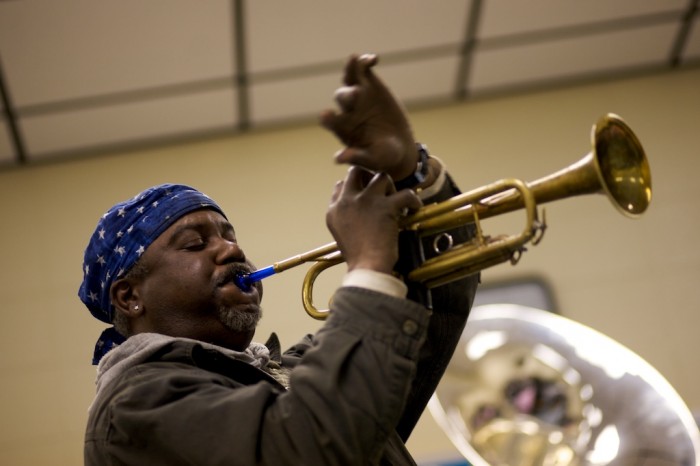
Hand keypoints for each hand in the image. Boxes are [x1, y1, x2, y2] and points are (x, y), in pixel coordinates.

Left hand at [320, 54, 418, 182]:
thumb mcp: (374, 160)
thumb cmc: (383, 158)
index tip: (327, 115)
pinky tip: (374, 59)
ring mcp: (359, 95)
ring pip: (350, 78)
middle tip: (356, 95)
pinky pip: (364, 69)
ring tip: (355, 59)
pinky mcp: (371, 85)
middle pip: (342, 98)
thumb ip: (357, 158)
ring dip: (351, 69)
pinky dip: (366, 62)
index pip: (331, 122)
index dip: (328, 118)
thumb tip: (338, 159)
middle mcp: (347, 110)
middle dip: (347, 95)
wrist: (398, 147)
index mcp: (343, 129)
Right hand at [326, 167, 421, 273]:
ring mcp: (366, 201)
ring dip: (391, 186)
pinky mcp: (385, 206)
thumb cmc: (357, 256)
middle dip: (370, 175)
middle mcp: (347, 201)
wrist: (367, 267)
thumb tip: (354, 207)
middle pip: (357, 171)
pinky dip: (413, 200)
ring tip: (396, 199)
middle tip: (382, 189)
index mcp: (335, 209)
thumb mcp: (339, 233)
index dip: (355, 186)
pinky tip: (415, 207)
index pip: (341, 185)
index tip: (365, 194)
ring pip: (381, 176)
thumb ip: (343, 216)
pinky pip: (405, 194)